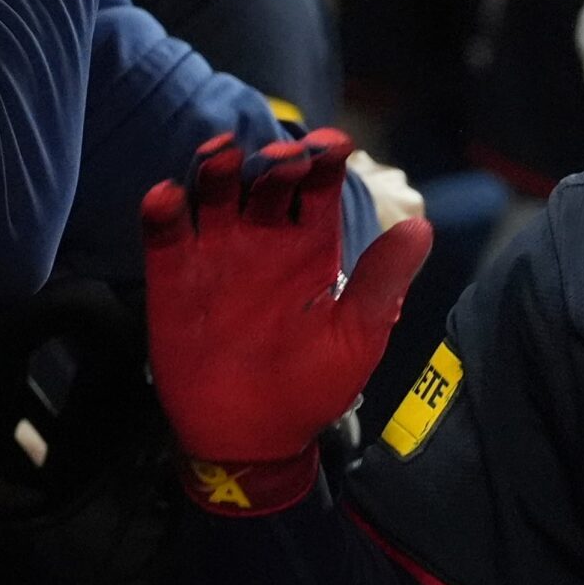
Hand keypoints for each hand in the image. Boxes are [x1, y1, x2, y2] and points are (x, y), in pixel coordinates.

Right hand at [142, 130, 431, 510]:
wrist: (252, 438)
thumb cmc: (313, 384)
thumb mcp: (358, 335)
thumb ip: (383, 281)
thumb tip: (422, 227)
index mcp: (313, 241)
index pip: (320, 182)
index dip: (325, 156)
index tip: (331, 146)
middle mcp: (265, 235)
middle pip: (268, 177)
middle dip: (275, 158)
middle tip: (283, 158)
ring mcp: (217, 251)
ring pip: (214, 191)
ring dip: (216, 168)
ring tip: (221, 157)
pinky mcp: (173, 275)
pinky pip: (165, 232)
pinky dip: (162, 210)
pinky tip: (167, 198)